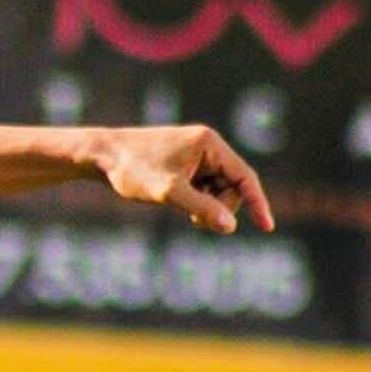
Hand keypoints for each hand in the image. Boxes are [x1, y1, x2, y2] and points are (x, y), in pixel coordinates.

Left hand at [93, 125, 275, 235]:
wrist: (102, 156)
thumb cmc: (133, 170)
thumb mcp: (169, 193)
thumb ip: (202, 209)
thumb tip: (231, 227)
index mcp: (209, 143)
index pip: (245, 177)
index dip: (258, 203)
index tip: (267, 227)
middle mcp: (207, 145)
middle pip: (232, 186)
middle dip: (218, 207)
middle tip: (194, 220)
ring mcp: (196, 154)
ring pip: (217, 190)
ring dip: (205, 206)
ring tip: (179, 206)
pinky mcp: (185, 163)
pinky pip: (203, 188)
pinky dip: (195, 201)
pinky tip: (175, 201)